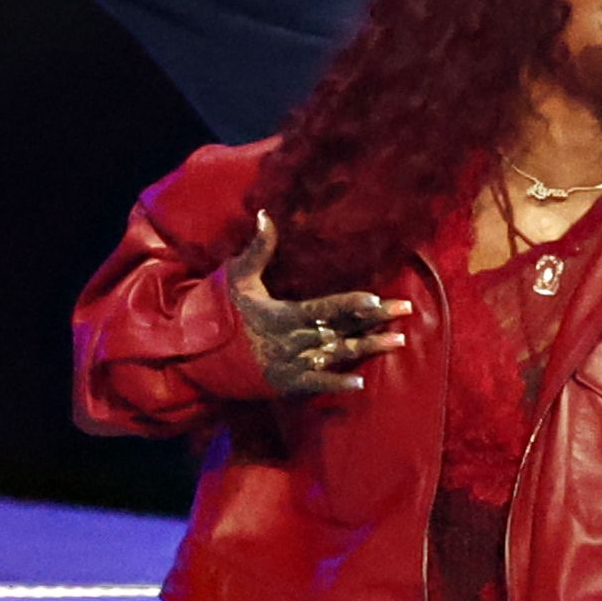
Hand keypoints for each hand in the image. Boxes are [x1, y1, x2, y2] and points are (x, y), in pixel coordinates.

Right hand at [220, 210, 406, 398]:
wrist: (195, 351)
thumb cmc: (220, 308)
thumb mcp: (238, 277)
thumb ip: (258, 250)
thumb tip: (265, 216)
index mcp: (281, 314)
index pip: (323, 308)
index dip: (350, 304)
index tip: (377, 299)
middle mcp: (291, 341)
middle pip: (340, 330)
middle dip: (374, 321)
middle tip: (406, 310)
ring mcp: (290, 364)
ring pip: (337, 355)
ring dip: (368, 348)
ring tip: (400, 340)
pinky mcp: (287, 382)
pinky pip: (316, 384)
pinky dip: (337, 383)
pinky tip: (362, 382)